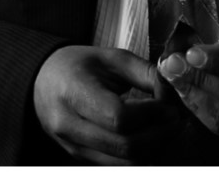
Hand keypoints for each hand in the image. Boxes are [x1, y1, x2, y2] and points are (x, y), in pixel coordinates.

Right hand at [33, 45, 181, 163]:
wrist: (43, 82)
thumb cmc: (79, 66)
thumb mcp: (112, 58)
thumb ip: (146, 73)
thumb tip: (173, 94)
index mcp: (74, 92)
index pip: (118, 117)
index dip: (150, 115)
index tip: (168, 105)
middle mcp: (69, 126)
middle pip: (125, 147)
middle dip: (159, 136)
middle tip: (176, 119)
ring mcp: (73, 148)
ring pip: (125, 164)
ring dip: (154, 150)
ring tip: (166, 129)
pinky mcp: (81, 159)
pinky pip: (118, 166)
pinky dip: (140, 155)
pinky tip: (149, 137)